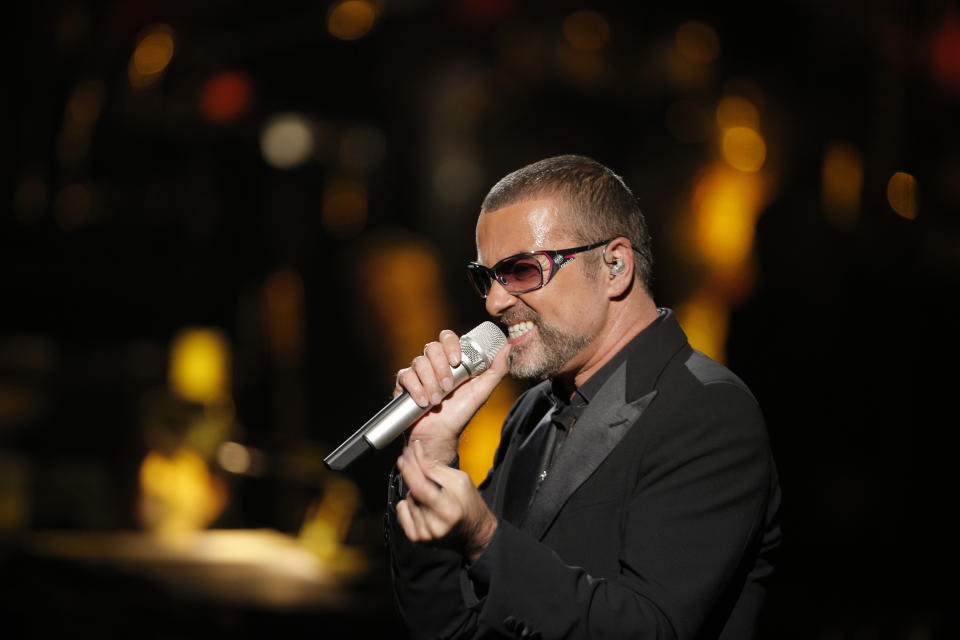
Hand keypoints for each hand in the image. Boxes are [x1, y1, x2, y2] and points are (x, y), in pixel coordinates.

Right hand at [394, 329, 509, 463]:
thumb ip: (496, 370)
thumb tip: (508, 348)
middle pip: (432, 348)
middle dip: (441, 367)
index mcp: (451, 360)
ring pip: (419, 362)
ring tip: (437, 400)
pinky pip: (405, 376)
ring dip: (430, 382)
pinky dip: (416, 388)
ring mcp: (418, 373)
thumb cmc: (461, 413)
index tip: (457, 360)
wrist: (440, 436)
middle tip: (449, 387)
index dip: (451, 345)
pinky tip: (423, 401)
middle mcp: (433, 363)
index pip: (447, 338)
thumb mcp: (482, 391)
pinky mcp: (405, 384)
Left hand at [396, 440, 497, 561]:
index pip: (421, 488)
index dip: (410, 469)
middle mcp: (434, 526)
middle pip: (412, 492)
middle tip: (415, 463)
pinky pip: (402, 513)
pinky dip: (408, 504)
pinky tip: (421, 504)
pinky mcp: (417, 538)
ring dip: (415, 492)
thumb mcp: (460, 481)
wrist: (474, 532)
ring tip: (431, 496)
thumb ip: (436, 469)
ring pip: (408, 500)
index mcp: (448, 511)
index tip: (405, 455)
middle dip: (412, 474)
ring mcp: (424, 534)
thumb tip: (418, 454)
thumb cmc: (470, 506)